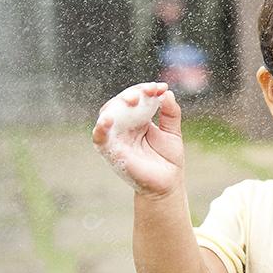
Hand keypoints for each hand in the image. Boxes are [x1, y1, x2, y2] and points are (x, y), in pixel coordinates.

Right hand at [92, 82, 184, 197]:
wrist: (167, 184)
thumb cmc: (168, 159)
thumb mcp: (172, 131)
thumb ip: (171, 112)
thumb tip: (167, 92)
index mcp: (138, 119)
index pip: (136, 97)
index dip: (145, 90)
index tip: (160, 87)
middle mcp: (124, 126)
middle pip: (120, 103)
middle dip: (132, 94)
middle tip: (147, 92)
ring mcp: (116, 138)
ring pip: (108, 115)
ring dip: (117, 105)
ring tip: (131, 100)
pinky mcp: (111, 152)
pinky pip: (100, 139)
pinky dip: (101, 129)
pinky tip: (107, 120)